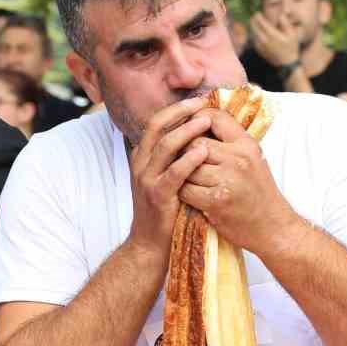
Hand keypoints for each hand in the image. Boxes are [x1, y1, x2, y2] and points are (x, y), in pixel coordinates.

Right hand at [126, 95, 214, 256]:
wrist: (150, 244)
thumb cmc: (164, 209)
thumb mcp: (163, 177)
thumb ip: (173, 157)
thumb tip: (195, 134)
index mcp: (142, 156)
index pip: (155, 122)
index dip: (175, 109)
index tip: (197, 100)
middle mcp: (140, 164)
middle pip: (157, 126)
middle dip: (180, 112)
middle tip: (201, 103)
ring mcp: (146, 179)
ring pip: (165, 146)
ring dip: (187, 131)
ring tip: (206, 121)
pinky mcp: (157, 196)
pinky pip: (174, 173)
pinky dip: (189, 160)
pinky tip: (204, 151)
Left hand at [179, 108, 299, 253]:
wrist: (272, 227)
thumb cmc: (259, 192)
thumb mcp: (252, 158)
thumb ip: (229, 141)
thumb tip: (198, 120)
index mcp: (247, 144)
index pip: (214, 117)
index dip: (197, 121)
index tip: (191, 131)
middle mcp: (238, 159)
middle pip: (195, 142)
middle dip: (185, 151)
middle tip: (185, 161)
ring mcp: (227, 180)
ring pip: (187, 166)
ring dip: (182, 173)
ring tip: (188, 179)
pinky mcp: (216, 201)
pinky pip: (186, 188)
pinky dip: (183, 192)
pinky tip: (189, 194)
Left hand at [248, 11, 299, 67]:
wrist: (286, 63)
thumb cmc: (290, 47)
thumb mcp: (292, 34)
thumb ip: (285, 23)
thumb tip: (281, 15)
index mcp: (272, 34)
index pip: (261, 22)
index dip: (258, 16)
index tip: (258, 13)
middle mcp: (264, 40)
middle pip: (254, 27)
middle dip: (253, 21)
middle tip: (254, 17)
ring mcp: (260, 46)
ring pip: (252, 33)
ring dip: (253, 27)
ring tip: (255, 23)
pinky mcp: (259, 50)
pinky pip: (253, 40)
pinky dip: (254, 35)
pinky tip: (257, 33)